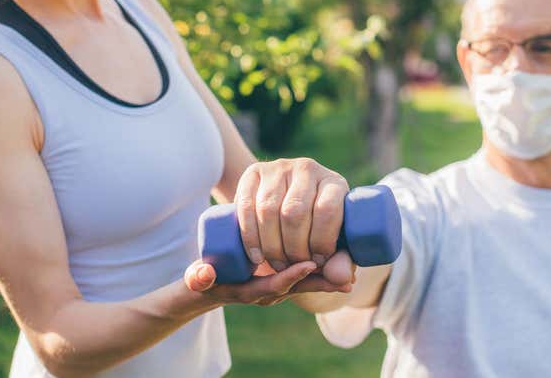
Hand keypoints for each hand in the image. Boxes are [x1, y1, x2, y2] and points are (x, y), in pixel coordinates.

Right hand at [183, 256, 353, 305]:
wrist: (209, 287)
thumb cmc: (204, 280)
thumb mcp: (199, 279)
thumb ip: (199, 276)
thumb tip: (203, 275)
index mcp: (251, 291)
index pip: (275, 285)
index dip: (292, 276)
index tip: (310, 265)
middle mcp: (268, 291)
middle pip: (299, 287)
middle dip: (323, 282)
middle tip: (348, 277)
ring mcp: (276, 285)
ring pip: (306, 281)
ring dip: (327, 275)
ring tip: (352, 269)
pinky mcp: (281, 275)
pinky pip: (305, 274)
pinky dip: (323, 268)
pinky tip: (340, 259)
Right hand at [234, 158, 351, 279]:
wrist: (284, 200)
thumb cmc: (316, 227)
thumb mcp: (333, 241)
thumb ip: (340, 262)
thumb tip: (344, 280)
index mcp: (334, 183)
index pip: (327, 210)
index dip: (321, 241)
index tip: (317, 262)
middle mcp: (307, 169)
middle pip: (295, 212)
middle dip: (293, 248)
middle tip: (294, 267)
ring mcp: (278, 168)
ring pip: (269, 210)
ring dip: (271, 245)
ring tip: (277, 264)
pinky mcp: (253, 173)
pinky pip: (246, 206)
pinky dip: (250, 236)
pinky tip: (257, 256)